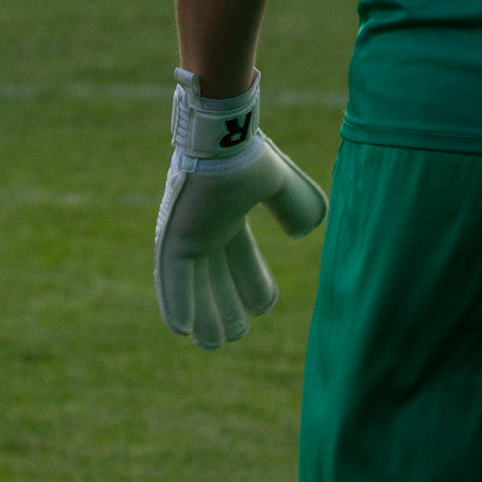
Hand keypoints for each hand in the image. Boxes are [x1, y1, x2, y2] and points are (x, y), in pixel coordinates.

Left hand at [154, 70, 326, 349]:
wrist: (223, 137)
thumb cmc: (246, 155)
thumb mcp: (278, 183)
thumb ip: (293, 204)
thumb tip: (308, 230)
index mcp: (228, 216)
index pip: (241, 258)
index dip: (253, 283)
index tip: (264, 306)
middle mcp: (206, 230)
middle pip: (216, 279)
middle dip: (226, 307)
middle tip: (237, 334)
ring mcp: (188, 235)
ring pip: (194, 287)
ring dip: (203, 316)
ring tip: (213, 344)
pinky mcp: (173, 237)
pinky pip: (173, 279)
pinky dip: (177, 304)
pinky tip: (182, 331)